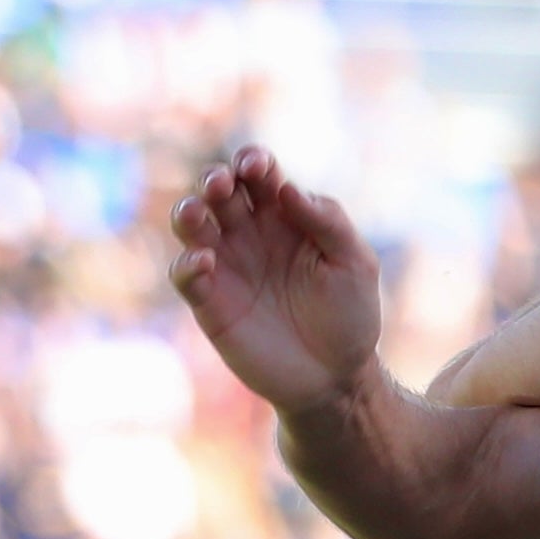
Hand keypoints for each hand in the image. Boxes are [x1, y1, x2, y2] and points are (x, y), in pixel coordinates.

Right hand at [166, 149, 380, 417]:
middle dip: (214, 180)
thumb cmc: (349, 314)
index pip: (258, 175)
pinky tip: (206, 262)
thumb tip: (288, 189)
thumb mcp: (355, 263)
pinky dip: (187, 265)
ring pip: (191, 226)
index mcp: (283, 215)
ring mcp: (225, 266)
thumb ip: (328, 221)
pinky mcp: (210, 303)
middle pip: (217, 192)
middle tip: (222, 184)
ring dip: (188, 212)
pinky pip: (185, 276)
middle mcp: (248, 234)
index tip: (256, 167)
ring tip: (198, 212)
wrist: (336, 377)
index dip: (251, 162)